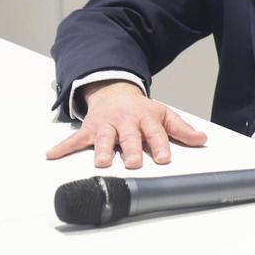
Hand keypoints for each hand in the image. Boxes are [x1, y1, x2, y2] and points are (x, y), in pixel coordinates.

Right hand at [45, 80, 206, 168]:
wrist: (115, 93)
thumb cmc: (141, 110)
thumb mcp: (164, 115)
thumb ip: (182, 130)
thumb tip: (202, 139)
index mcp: (146, 119)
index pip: (155, 133)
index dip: (160, 145)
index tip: (164, 158)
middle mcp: (125, 122)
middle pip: (129, 137)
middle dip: (131, 149)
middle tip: (134, 162)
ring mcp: (106, 126)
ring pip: (104, 139)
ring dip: (102, 150)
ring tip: (102, 162)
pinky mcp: (89, 130)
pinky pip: (74, 139)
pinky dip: (62, 147)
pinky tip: (52, 155)